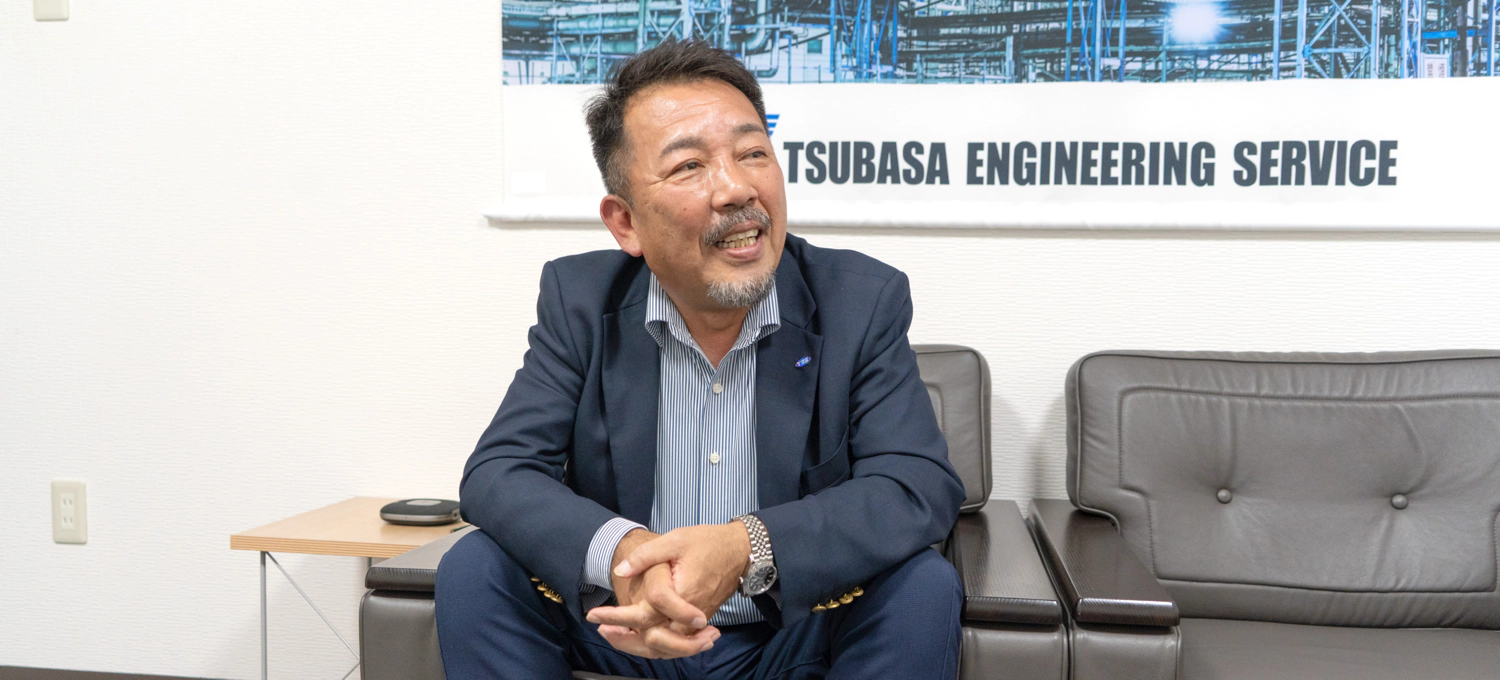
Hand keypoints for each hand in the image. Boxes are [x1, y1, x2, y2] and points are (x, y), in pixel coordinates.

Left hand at [586, 529, 717, 658]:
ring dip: (638, 645)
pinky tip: (637, 635)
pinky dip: (655, 644)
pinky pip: (675, 643)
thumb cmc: (708, 543)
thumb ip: (646, 555)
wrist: (740, 551)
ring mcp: (696, 622)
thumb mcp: (675, 540)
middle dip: (624, 639)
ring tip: (614, 635)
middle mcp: (689, 616)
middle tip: (601, 628)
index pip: (644, 616)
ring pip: (665, 647)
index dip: (616, 617)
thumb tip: (620, 571)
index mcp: (681, 595)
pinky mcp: (698, 623)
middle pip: (653, 641)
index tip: (594, 615)